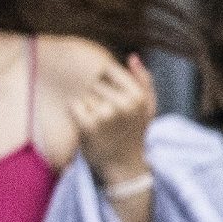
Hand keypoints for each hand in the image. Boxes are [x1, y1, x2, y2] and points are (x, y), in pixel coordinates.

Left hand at [76, 51, 158, 190]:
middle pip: (95, 82)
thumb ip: (144, 80)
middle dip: (96, 93)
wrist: (123, 164)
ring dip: (87, 105)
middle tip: (105, 113)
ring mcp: (105, 114)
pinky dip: (77, 114)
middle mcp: (123, 103)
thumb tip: (132, 56)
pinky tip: (87, 125)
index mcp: (138, 95)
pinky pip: (75, 106)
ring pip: (85, 94)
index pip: (110, 70)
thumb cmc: (134, 133)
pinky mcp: (88, 125)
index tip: (109, 95)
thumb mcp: (148, 106)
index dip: (105, 81)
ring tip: (98, 120)